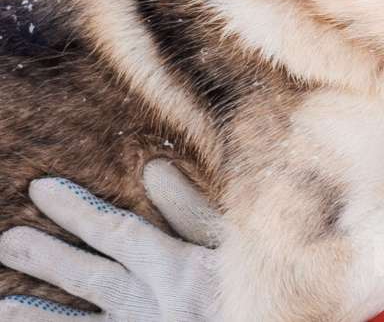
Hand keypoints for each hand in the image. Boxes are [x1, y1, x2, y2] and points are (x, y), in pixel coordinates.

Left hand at [0, 161, 221, 320]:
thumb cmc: (265, 288)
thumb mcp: (242, 245)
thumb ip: (197, 212)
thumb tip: (154, 169)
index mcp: (180, 271)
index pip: (119, 233)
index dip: (77, 211)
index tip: (41, 190)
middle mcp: (156, 306)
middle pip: (92, 279)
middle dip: (46, 259)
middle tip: (7, 242)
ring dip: (39, 316)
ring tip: (0, 306)